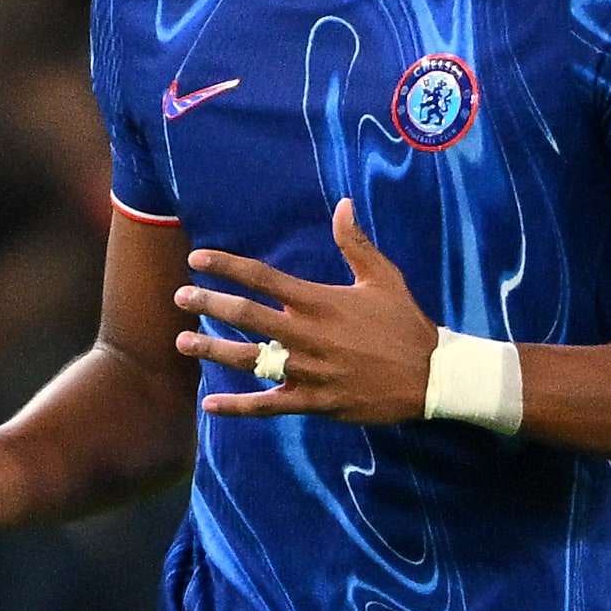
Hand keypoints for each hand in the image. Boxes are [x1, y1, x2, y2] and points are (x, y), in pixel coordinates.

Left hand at [173, 198, 437, 421]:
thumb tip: (342, 204)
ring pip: (250, 360)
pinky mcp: (314, 401)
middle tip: (179, 296)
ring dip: (213, 350)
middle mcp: (307, 335)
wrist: (430, 377)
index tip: (197, 258)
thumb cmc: (404, 323)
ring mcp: (308, 371)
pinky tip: (211, 404)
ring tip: (182, 342)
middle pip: (246, 315)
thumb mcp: (384, 278)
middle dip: (208, 303)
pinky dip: (238, 406)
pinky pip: (268, 405)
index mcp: (319, 301)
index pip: (263, 278)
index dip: (226, 266)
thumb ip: (355, 243)